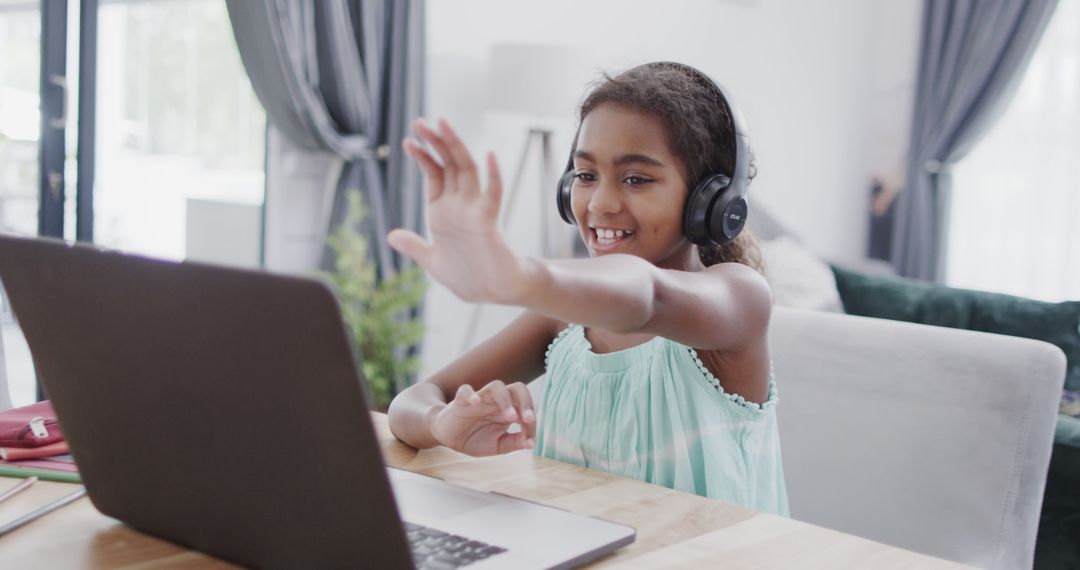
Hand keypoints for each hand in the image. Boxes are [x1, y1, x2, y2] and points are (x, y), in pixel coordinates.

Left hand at [388, 118, 531, 304]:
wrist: (494, 293)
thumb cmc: (468, 277)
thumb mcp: (432, 261)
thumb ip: (414, 247)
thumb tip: (391, 236)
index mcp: (443, 212)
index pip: (434, 175)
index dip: (423, 157)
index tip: (409, 141)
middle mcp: (459, 205)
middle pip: (448, 165)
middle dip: (435, 142)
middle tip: (420, 121)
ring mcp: (474, 210)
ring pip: (467, 170)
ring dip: (455, 147)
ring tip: (443, 124)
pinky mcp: (490, 221)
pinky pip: (493, 194)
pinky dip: (494, 175)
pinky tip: (489, 156)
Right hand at [429, 380, 536, 455]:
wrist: (449, 438)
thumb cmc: (474, 438)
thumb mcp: (496, 445)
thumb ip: (513, 443)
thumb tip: (530, 444)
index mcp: (508, 410)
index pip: (526, 409)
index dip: (532, 424)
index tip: (530, 442)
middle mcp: (496, 401)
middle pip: (517, 388)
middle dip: (526, 402)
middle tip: (528, 420)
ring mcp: (479, 398)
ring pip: (496, 386)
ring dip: (506, 400)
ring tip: (510, 417)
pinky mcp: (460, 401)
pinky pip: (466, 390)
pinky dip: (471, 394)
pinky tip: (476, 402)